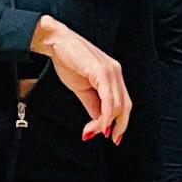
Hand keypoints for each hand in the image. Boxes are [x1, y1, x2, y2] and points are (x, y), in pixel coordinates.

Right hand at [29, 15, 132, 141]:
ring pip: (117, 105)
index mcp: (113, 75)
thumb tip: (99, 121)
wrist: (56, 42)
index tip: (112, 136)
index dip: (121, 122)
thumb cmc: (68, 61)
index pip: (123, 103)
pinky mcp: (102, 71)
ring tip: (91, 132)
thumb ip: (93, 104)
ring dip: (106, 123)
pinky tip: (99, 124)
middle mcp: (116, 72)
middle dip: (117, 126)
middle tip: (106, 138)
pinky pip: (108, 98)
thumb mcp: (82, 88)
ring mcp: (110, 71)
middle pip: (125, 106)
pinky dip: (105, 115)